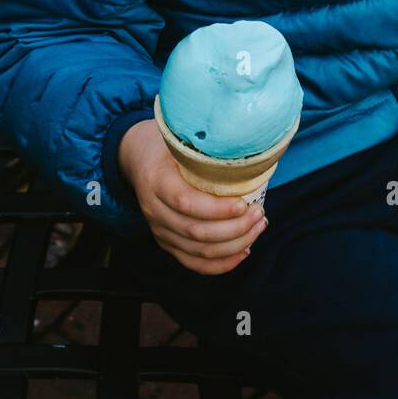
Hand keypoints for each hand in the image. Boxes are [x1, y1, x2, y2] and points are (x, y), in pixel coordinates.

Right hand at [117, 119, 268, 272]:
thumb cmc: (168, 143)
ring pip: (198, 251)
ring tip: (258, 228)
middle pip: (196, 232)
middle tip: (259, 215)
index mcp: (155, 179)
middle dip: (235, 228)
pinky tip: (243, 251)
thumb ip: (206, 145)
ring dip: (234, 245)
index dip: (218, 209)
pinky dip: (221, 263)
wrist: (138, 156)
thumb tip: (251, 151)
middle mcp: (153, 209)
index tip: (245, 203)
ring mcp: (158, 229)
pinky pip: (193, 263)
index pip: (186, 202)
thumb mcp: (180, 135)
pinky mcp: (166, 242)